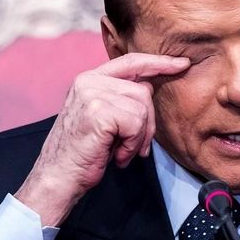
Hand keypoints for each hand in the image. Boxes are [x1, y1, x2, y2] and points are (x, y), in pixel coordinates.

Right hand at [14, 53, 189, 225]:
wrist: (58, 178)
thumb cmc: (83, 153)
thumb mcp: (103, 117)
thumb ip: (121, 98)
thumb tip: (150, 87)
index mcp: (89, 79)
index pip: (130, 61)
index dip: (158, 62)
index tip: (180, 64)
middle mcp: (88, 81)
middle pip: (143, 91)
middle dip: (147, 122)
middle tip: (134, 146)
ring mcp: (91, 94)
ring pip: (142, 108)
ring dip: (139, 137)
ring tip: (122, 152)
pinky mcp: (97, 112)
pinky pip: (135, 123)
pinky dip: (132, 144)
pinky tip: (117, 155)